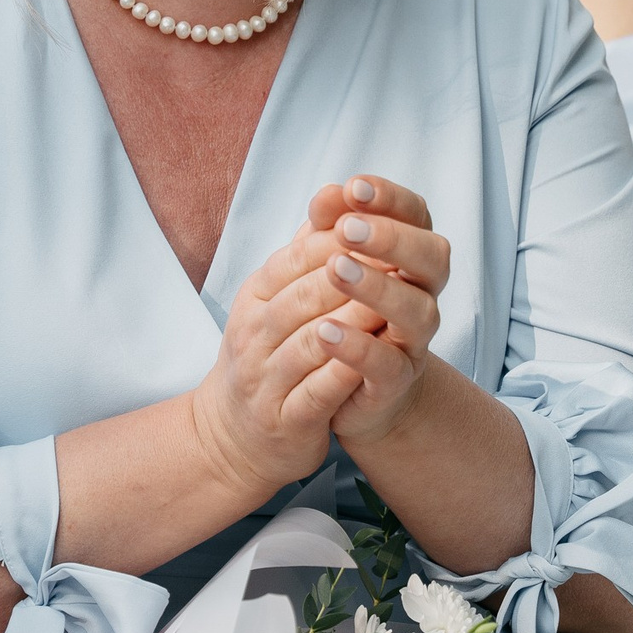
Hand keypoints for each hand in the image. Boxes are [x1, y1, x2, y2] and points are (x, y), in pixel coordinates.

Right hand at [190, 208, 381, 499]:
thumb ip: (308, 252)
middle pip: (305, 295)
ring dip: (354, 320)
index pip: (294, 258)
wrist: (234, 437)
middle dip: (352, 275)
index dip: (339, 240)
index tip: (381, 227)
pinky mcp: (285, 421)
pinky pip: (319, 392)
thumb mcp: (277, 299)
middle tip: (398, 260)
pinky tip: (378, 356)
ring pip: (312, 342)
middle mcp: (252, 335)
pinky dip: (348, 371)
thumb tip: (339, 195)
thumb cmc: (268, 356)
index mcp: (254, 297)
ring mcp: (266, 380)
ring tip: (393, 304)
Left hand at [300, 176, 451, 445]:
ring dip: (377, 286)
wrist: (349, 389)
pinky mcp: (396, 380)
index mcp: (410, 255)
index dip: (390, 198)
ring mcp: (414, 339)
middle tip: (348, 229)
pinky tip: (324, 330)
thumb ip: (330, 227)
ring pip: (417, 310)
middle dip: (392, 238)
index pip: (416, 215)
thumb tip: (329, 194)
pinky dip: (357, 346)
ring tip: (335, 269)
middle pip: (432, 257)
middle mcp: (422, 293)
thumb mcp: (331, 261)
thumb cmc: (342, 310)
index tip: (353, 187)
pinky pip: (387, 363)